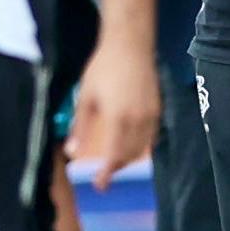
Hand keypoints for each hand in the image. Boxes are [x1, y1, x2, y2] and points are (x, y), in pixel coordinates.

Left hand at [67, 38, 158, 190]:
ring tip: (114, 162)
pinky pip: (151, 137)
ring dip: (128, 159)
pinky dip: (140, 147)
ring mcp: (151, 114)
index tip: (99, 186)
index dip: (107, 174)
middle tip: (103, 175)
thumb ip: (80, 127)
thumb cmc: (104, 67)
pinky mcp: (157, 108)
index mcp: (118, 118)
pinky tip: (129, 146)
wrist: (130, 44)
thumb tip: (71, 151)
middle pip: (129, 156)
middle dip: (116, 168)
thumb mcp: (86, 97)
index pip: (113, 155)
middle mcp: (138, 120)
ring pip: (142, 149)